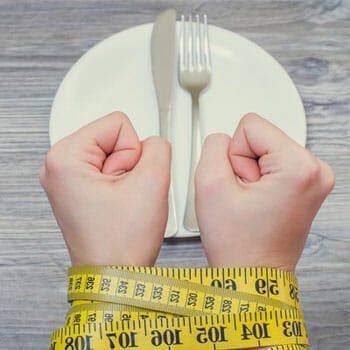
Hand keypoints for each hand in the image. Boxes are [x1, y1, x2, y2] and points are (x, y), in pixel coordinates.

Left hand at [40, 112, 170, 265]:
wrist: (114, 276)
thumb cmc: (121, 244)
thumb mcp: (152, 184)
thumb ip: (159, 147)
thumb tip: (154, 142)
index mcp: (65, 158)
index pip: (118, 123)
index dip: (134, 153)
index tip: (127, 183)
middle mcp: (58, 166)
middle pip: (112, 137)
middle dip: (129, 164)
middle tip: (124, 194)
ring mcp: (67, 179)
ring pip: (113, 153)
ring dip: (126, 174)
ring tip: (122, 201)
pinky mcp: (77, 189)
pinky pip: (108, 169)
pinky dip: (120, 183)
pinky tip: (119, 203)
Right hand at [196, 113, 334, 270]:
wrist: (253, 273)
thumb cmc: (238, 244)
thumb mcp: (209, 185)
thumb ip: (213, 145)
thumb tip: (224, 137)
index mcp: (299, 167)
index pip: (250, 125)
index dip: (233, 156)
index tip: (240, 186)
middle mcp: (315, 170)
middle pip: (261, 136)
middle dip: (243, 164)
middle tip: (245, 197)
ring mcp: (314, 177)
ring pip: (264, 149)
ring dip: (251, 173)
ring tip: (252, 201)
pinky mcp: (306, 184)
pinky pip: (272, 162)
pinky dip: (260, 179)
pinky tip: (258, 201)